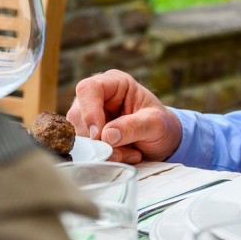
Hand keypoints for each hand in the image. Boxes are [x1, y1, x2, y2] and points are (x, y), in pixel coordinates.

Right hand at [66, 70, 182, 164]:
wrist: (161, 140)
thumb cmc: (160, 124)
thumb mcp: (155, 123)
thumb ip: (134, 126)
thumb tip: (107, 135)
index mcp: (114, 83)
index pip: (88, 89)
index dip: (90, 112)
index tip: (99, 135)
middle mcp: (96, 97)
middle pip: (79, 117)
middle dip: (101, 141)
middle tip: (127, 150)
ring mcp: (87, 116)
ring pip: (79, 136)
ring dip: (105, 151)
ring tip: (131, 151)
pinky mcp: (85, 134)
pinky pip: (85, 150)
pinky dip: (105, 157)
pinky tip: (124, 155)